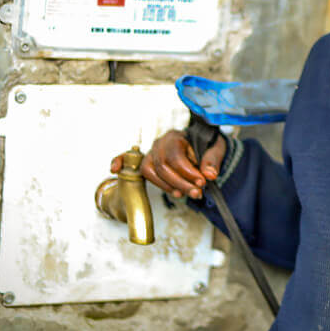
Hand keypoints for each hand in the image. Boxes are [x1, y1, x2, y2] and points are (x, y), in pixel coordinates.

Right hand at [110, 129, 226, 199]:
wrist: (201, 145)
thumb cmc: (205, 146)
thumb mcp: (215, 150)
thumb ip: (212, 161)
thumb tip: (210, 175)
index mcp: (175, 137)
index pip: (175, 157)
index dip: (187, 173)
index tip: (201, 182)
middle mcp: (160, 143)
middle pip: (162, 167)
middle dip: (181, 183)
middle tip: (197, 192)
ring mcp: (151, 153)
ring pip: (150, 171)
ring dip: (167, 186)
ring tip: (184, 193)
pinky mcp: (147, 162)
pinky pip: (131, 164)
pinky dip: (120, 163)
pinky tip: (114, 168)